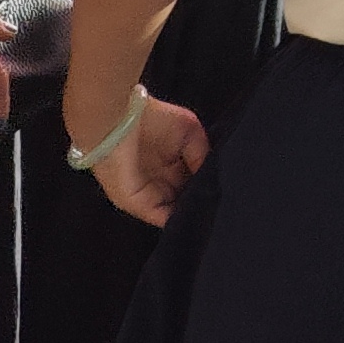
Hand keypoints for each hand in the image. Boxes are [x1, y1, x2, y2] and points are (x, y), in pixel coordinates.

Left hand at [85, 93, 209, 224]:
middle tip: (222, 206)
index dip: (208, 184)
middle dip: (200, 200)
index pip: (195, 178)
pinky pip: (164, 217)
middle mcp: (163, 178)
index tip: (224, 191)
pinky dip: (179, 221)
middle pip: (186, 196)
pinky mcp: (140, 204)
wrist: (119, 126)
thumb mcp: (191, 133)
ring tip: (213, 214)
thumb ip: (202, 158)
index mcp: (174, 160)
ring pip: (177, 209)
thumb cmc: (154, 121)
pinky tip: (197, 218)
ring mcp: (151, 193)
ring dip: (191, 212)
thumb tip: (210, 178)